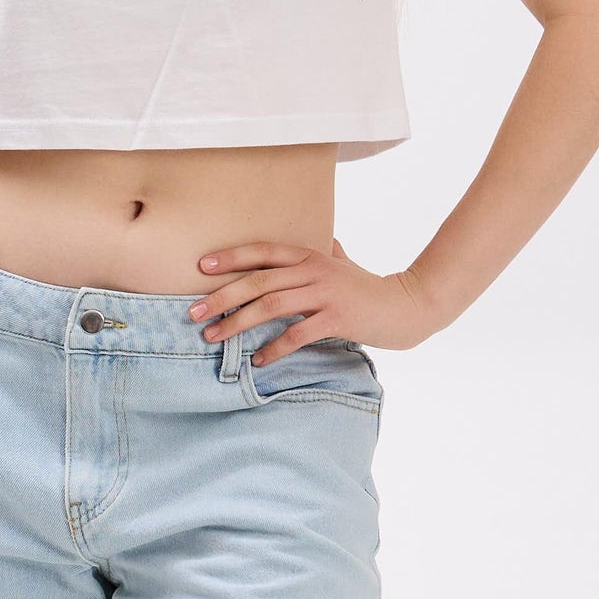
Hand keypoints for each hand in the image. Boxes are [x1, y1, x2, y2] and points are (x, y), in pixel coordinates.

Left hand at [188, 236, 443, 365]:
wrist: (405, 306)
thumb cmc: (368, 286)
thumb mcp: (342, 263)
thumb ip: (326, 250)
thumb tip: (320, 238)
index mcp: (310, 256)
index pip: (263, 252)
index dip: (232, 257)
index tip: (201, 266)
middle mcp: (313, 271)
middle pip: (258, 281)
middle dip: (222, 297)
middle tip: (192, 312)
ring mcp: (325, 294)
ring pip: (271, 306)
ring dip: (237, 323)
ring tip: (213, 337)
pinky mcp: (337, 318)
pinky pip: (298, 334)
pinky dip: (275, 348)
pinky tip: (258, 360)